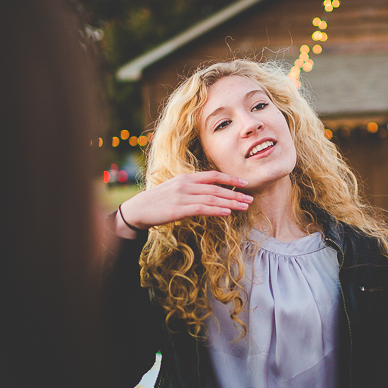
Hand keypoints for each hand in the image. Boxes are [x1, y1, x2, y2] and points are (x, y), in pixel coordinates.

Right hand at [116, 171, 251, 235]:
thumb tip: (210, 195)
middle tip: (251, 198)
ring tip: (245, 206)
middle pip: (216, 188)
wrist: (137, 210)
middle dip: (235, 193)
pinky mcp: (178, 209)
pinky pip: (201, 209)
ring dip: (231, 202)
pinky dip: (216, 210)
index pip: (212, 175)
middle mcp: (185, 184)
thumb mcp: (175, 190)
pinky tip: (227, 213)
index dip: (230, 178)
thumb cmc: (157, 202)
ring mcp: (182, 196)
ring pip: (212, 198)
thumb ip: (192, 190)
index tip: (245, 183)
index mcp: (186, 178)